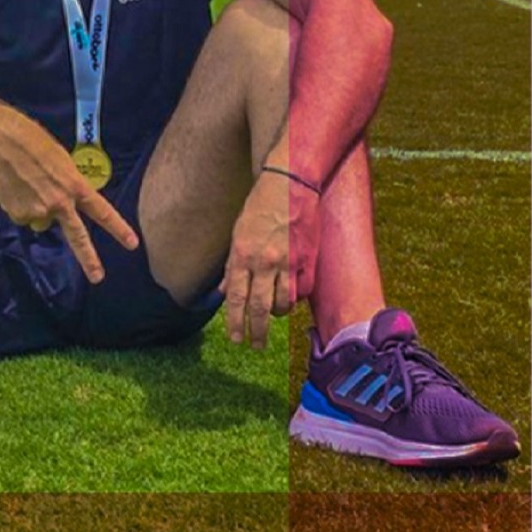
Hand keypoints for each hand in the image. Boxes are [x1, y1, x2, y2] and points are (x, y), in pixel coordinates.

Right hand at [0, 117, 138, 283]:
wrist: (0, 141)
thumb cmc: (31, 140)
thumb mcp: (60, 159)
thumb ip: (66, 183)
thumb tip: (61, 199)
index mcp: (75, 186)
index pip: (102, 212)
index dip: (118, 229)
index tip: (132, 243)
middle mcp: (60, 203)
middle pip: (78, 237)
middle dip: (89, 259)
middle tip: (98, 277)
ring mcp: (38, 211)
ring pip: (41, 220)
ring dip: (37, 210)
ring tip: (25, 184)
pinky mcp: (19, 214)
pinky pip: (23, 216)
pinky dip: (19, 206)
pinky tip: (14, 188)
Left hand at [220, 170, 318, 347]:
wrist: (291, 185)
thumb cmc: (260, 207)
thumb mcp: (237, 233)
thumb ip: (232, 265)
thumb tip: (224, 291)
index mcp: (242, 254)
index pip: (236, 297)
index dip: (235, 321)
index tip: (235, 338)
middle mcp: (264, 261)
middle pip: (259, 306)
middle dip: (256, 331)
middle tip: (253, 345)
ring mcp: (288, 262)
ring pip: (282, 302)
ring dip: (275, 314)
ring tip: (270, 317)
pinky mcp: (307, 260)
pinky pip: (301, 291)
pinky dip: (294, 299)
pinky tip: (289, 298)